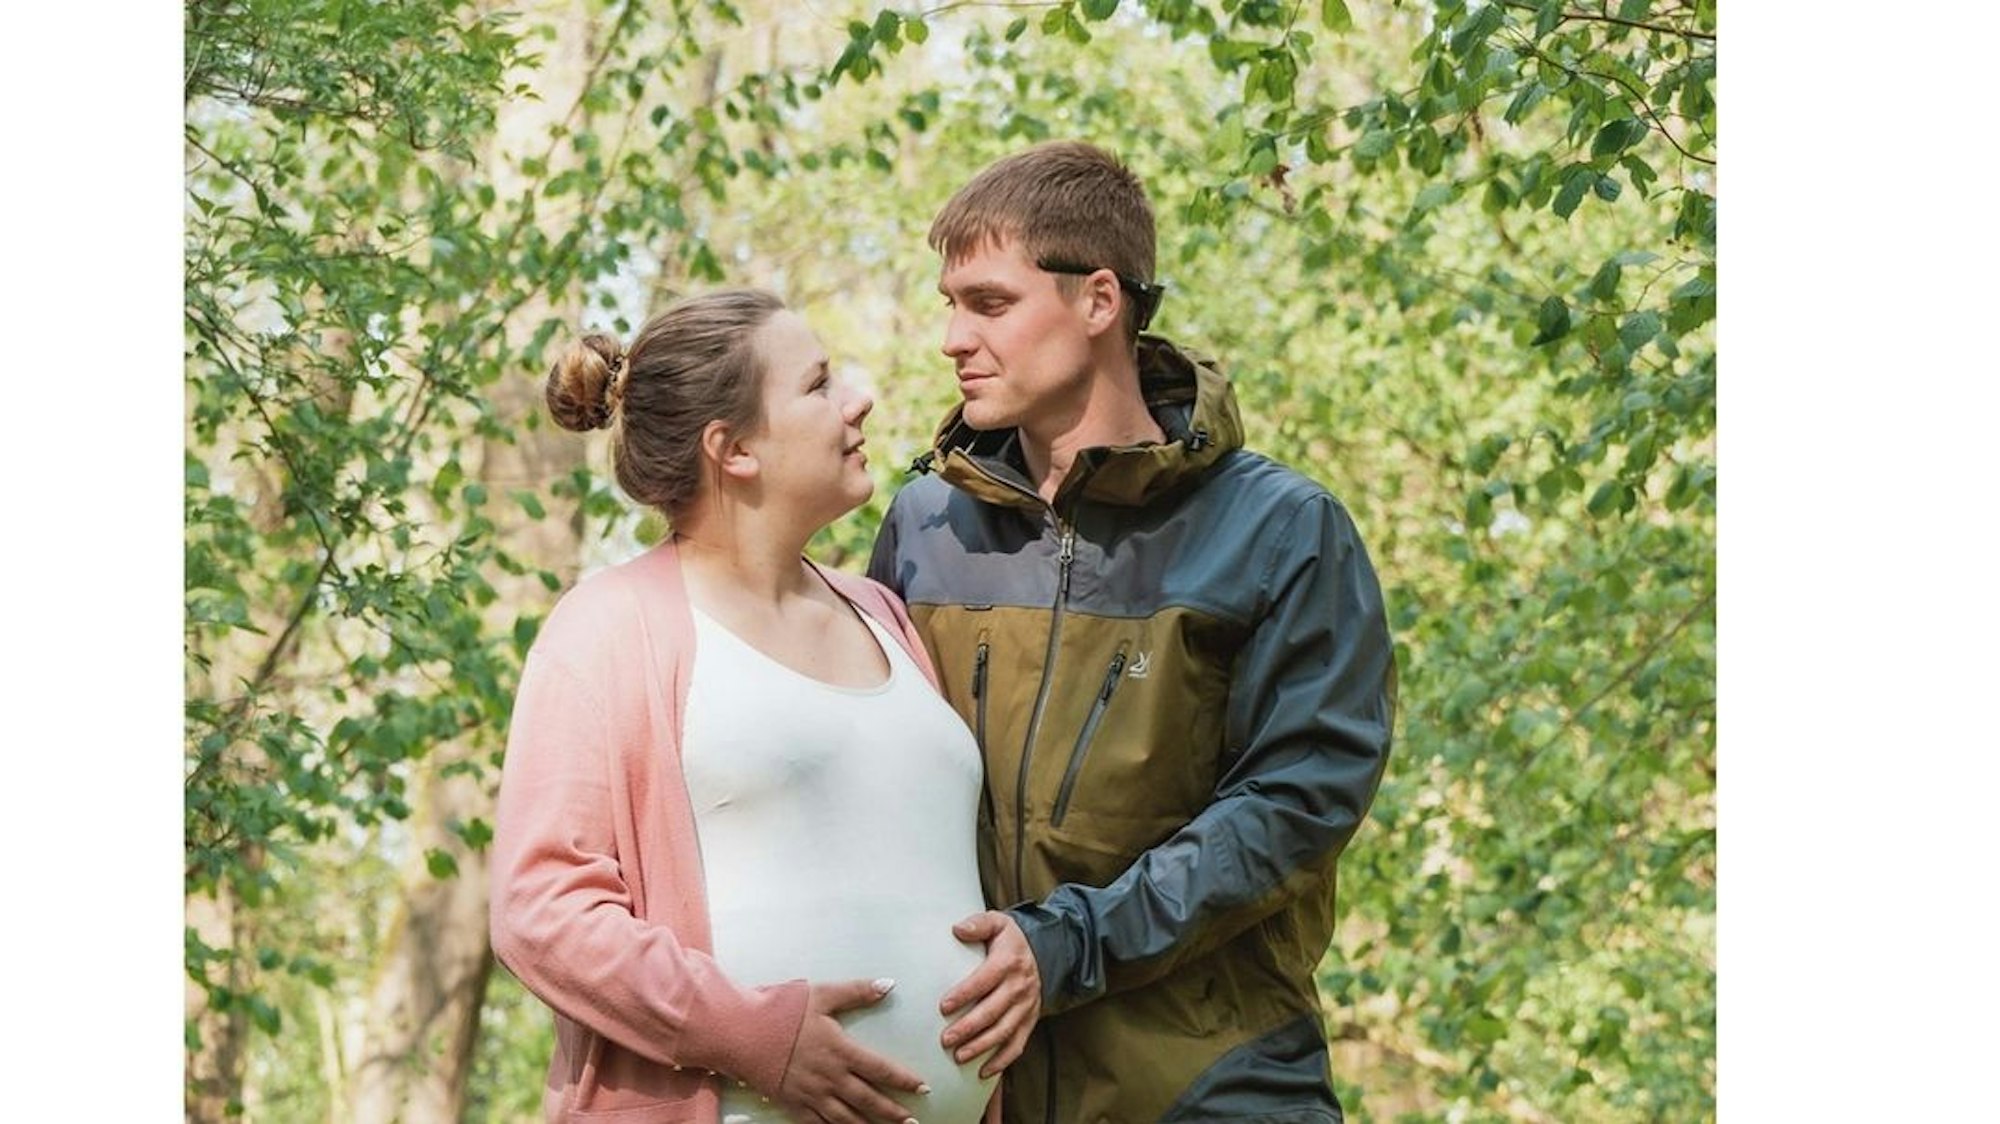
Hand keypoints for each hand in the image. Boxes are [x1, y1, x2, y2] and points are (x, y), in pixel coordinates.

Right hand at [772, 978, 928, 1123]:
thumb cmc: (781, 1010)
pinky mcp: (793, 1105)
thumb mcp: (821, 994)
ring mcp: (811, 1095)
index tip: (923, 1088)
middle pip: (869, 1100)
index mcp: (840, 1050)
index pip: (881, 1069)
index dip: (904, 1080)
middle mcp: (830, 1077)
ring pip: (848, 1119)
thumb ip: (856, 991)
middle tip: (912, 1122)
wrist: (740, 1032)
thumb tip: (889, 985)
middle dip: (893, 1113)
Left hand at [938, 911, 1040, 1078]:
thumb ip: (977, 924)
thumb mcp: (997, 922)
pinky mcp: (1030, 1020)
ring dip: (982, 1047)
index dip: (964, 994)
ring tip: (959, 1057)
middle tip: (946, 1040)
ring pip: (1004, 1032)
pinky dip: (1002, 1061)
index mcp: (1009, 962)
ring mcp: (1027, 1006)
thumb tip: (957, 929)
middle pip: (993, 1011)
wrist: (1044, 951)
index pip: (984, 980)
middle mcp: (1020, 986)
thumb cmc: (1009, 939)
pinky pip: (1018, 1045)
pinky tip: (983, 1072)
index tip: (943, 1007)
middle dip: (969, 1028)